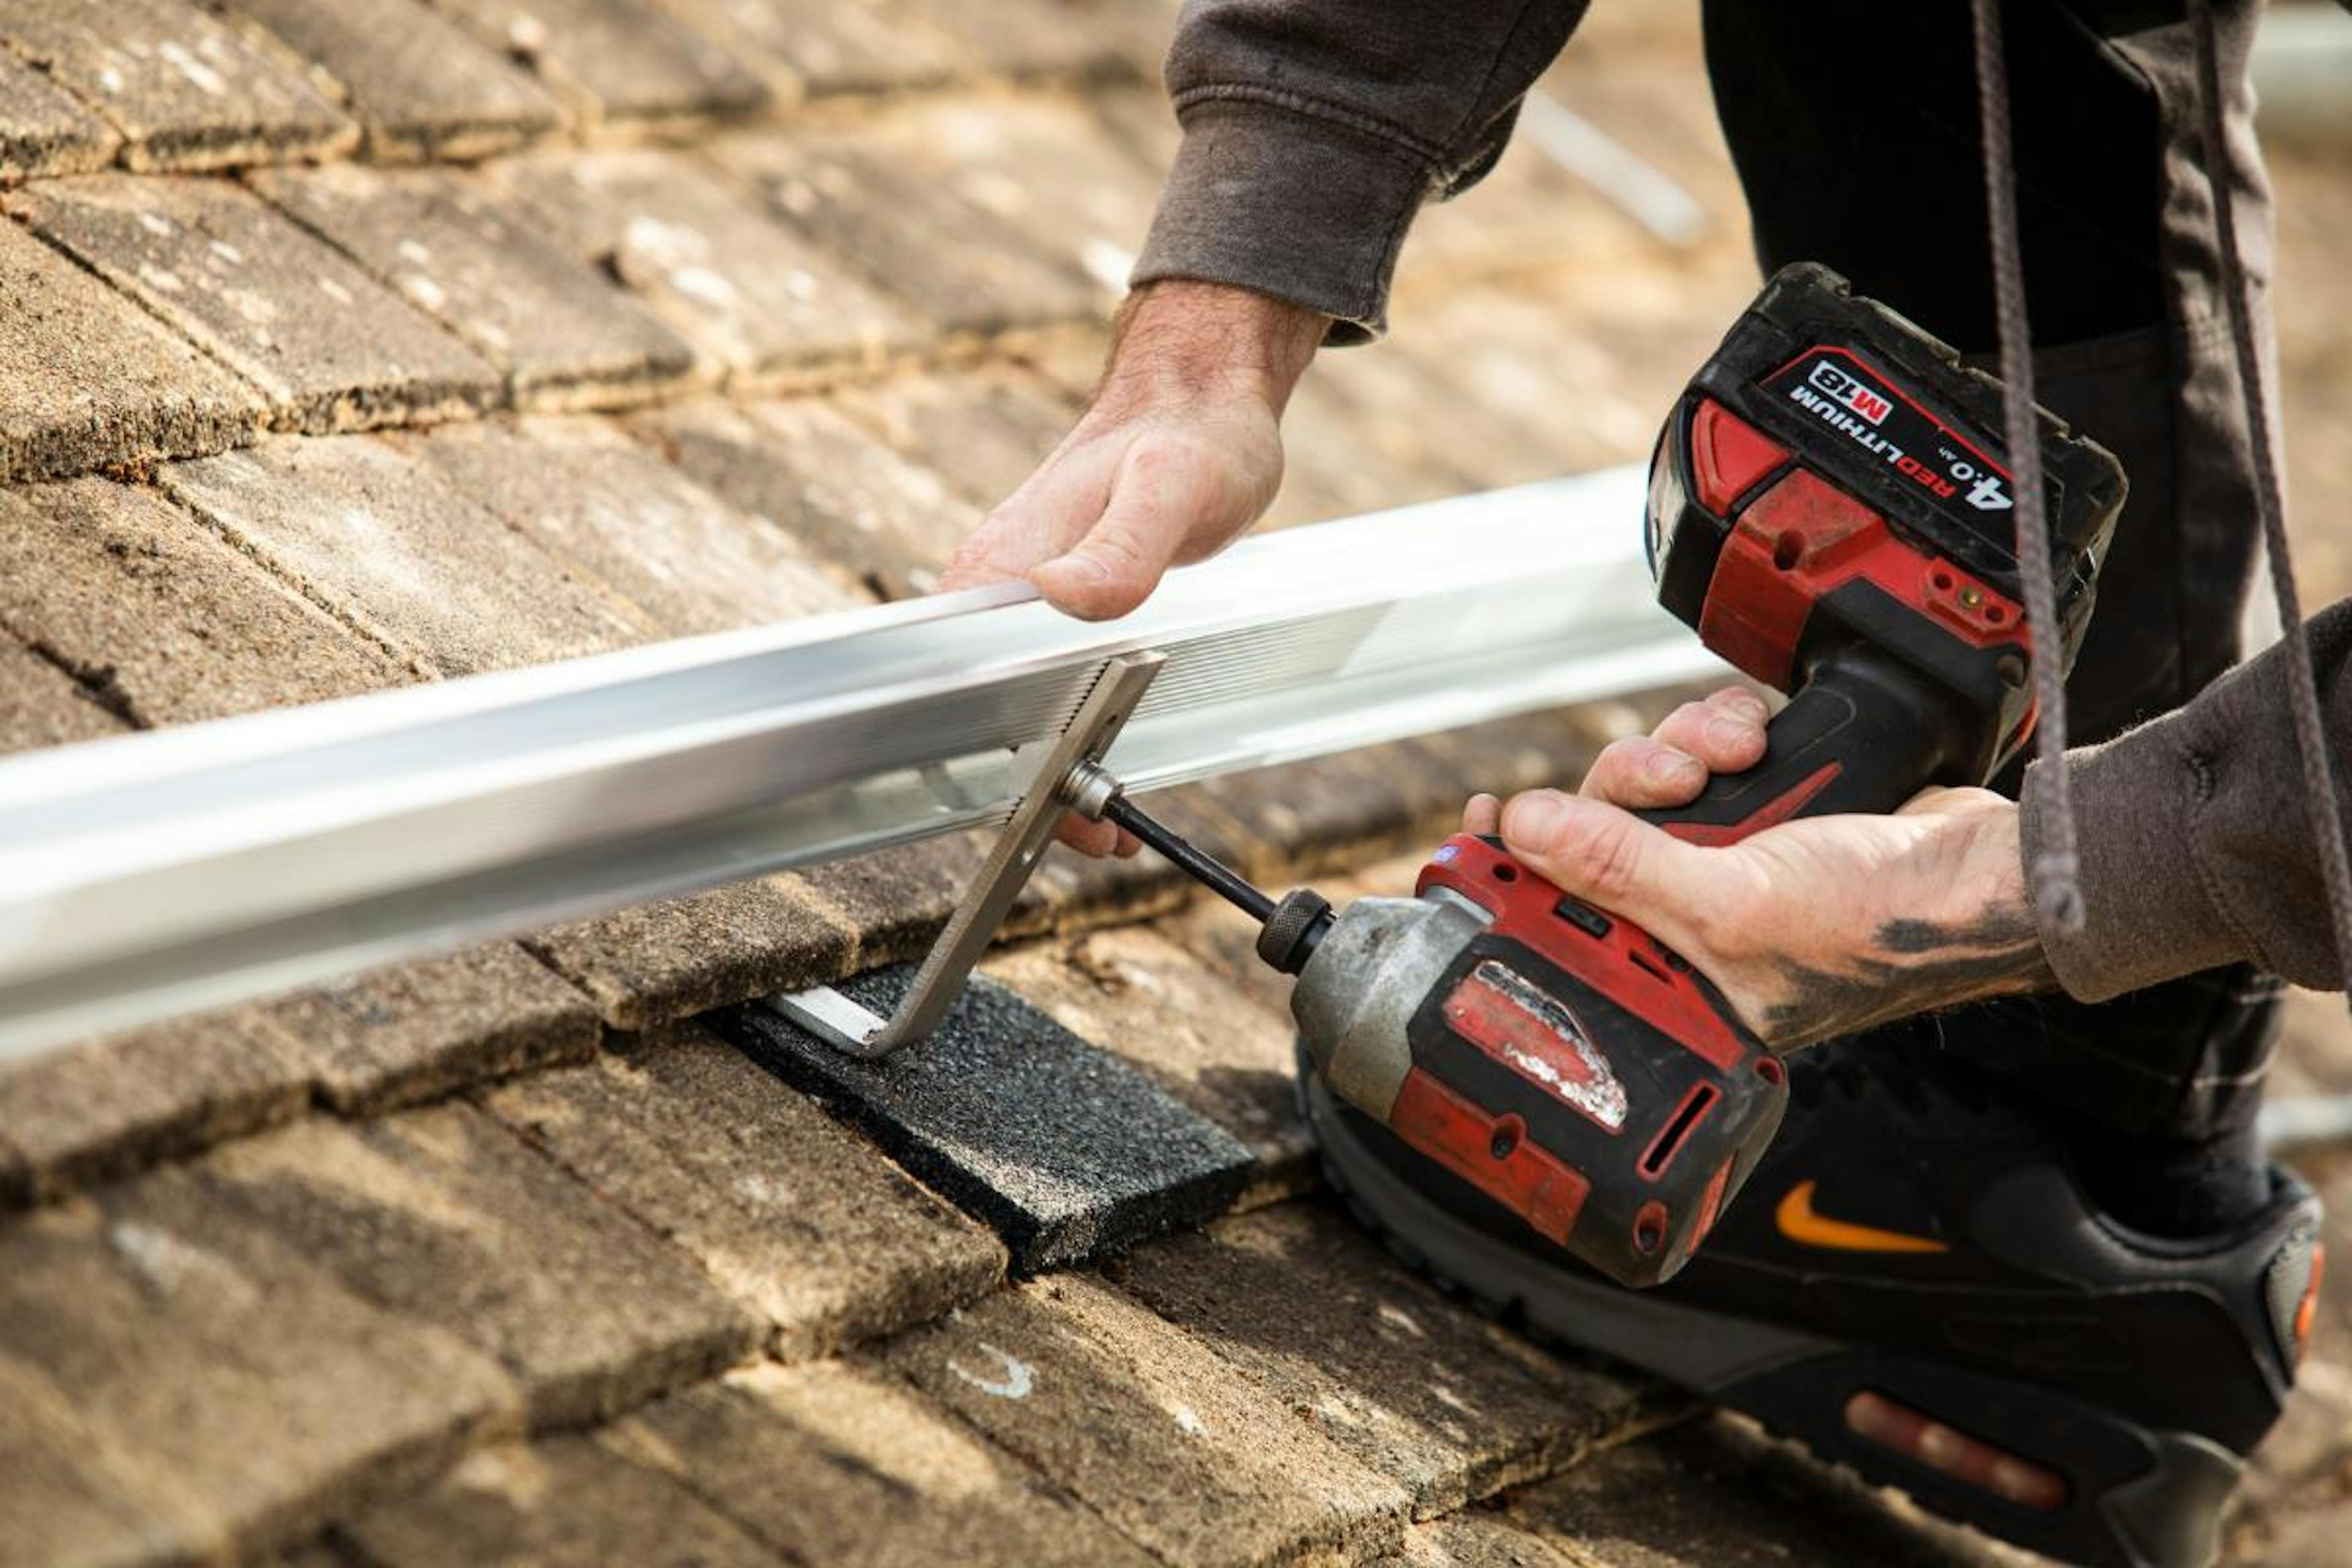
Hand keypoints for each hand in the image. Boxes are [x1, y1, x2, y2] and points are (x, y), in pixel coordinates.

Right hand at [945, 280, 1324, 855]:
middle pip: (973, 717)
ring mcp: (1014, 604)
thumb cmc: (1187, 438)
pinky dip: (1066, 738)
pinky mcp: (1047, 611)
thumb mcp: (1169, 489)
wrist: (1198, 399)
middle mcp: (986, 593)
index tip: (1042, 811)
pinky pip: (1037, 690)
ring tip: (1113, 830)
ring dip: (1049, 774)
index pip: (949, 691)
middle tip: (1100, 839)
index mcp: (992, 575)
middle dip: (1024, 791)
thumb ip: (1122, 547)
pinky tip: (1113, 767)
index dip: (989, 765)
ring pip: (1005, 712)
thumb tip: (1062, 595)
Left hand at [1461, 688, 2054, 1050]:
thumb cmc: (1884, 923)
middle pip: (1596, 833)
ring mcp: (1729, 865)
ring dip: (1682, 747)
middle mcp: (1694, 928)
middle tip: (1675, 776)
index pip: (1561, 925)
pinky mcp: (1765, 811)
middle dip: (1627, 783)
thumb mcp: (1733, 903)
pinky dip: (1720, 731)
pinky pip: (1701, 753)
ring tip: (1736, 750)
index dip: (1514, 871)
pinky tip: (1757, 733)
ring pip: (1648, 782)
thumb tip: (1528, 830)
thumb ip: (1621, 868)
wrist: (1990, 868)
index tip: (1478, 818)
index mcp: (1678, 981)